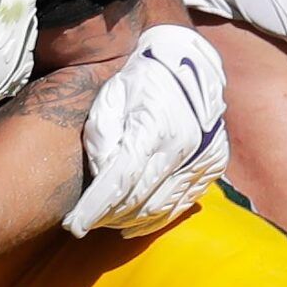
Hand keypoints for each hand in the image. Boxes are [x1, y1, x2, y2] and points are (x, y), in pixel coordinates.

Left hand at [64, 26, 228, 238]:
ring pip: (162, 207)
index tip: (74, 225)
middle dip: (108, 216)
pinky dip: (158, 217)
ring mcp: (202, 157)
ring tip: (106, 222)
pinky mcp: (212, 163)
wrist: (184, 61)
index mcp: (154, 129)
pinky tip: (135, 223)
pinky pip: (183, 202)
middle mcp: (183, 147)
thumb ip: (101, 137)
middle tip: (85, 222)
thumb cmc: (138, 79)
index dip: (95, 208)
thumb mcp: (110, 98)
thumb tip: (100, 176)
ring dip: (130, 220)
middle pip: (139, 200)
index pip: (119, 182)